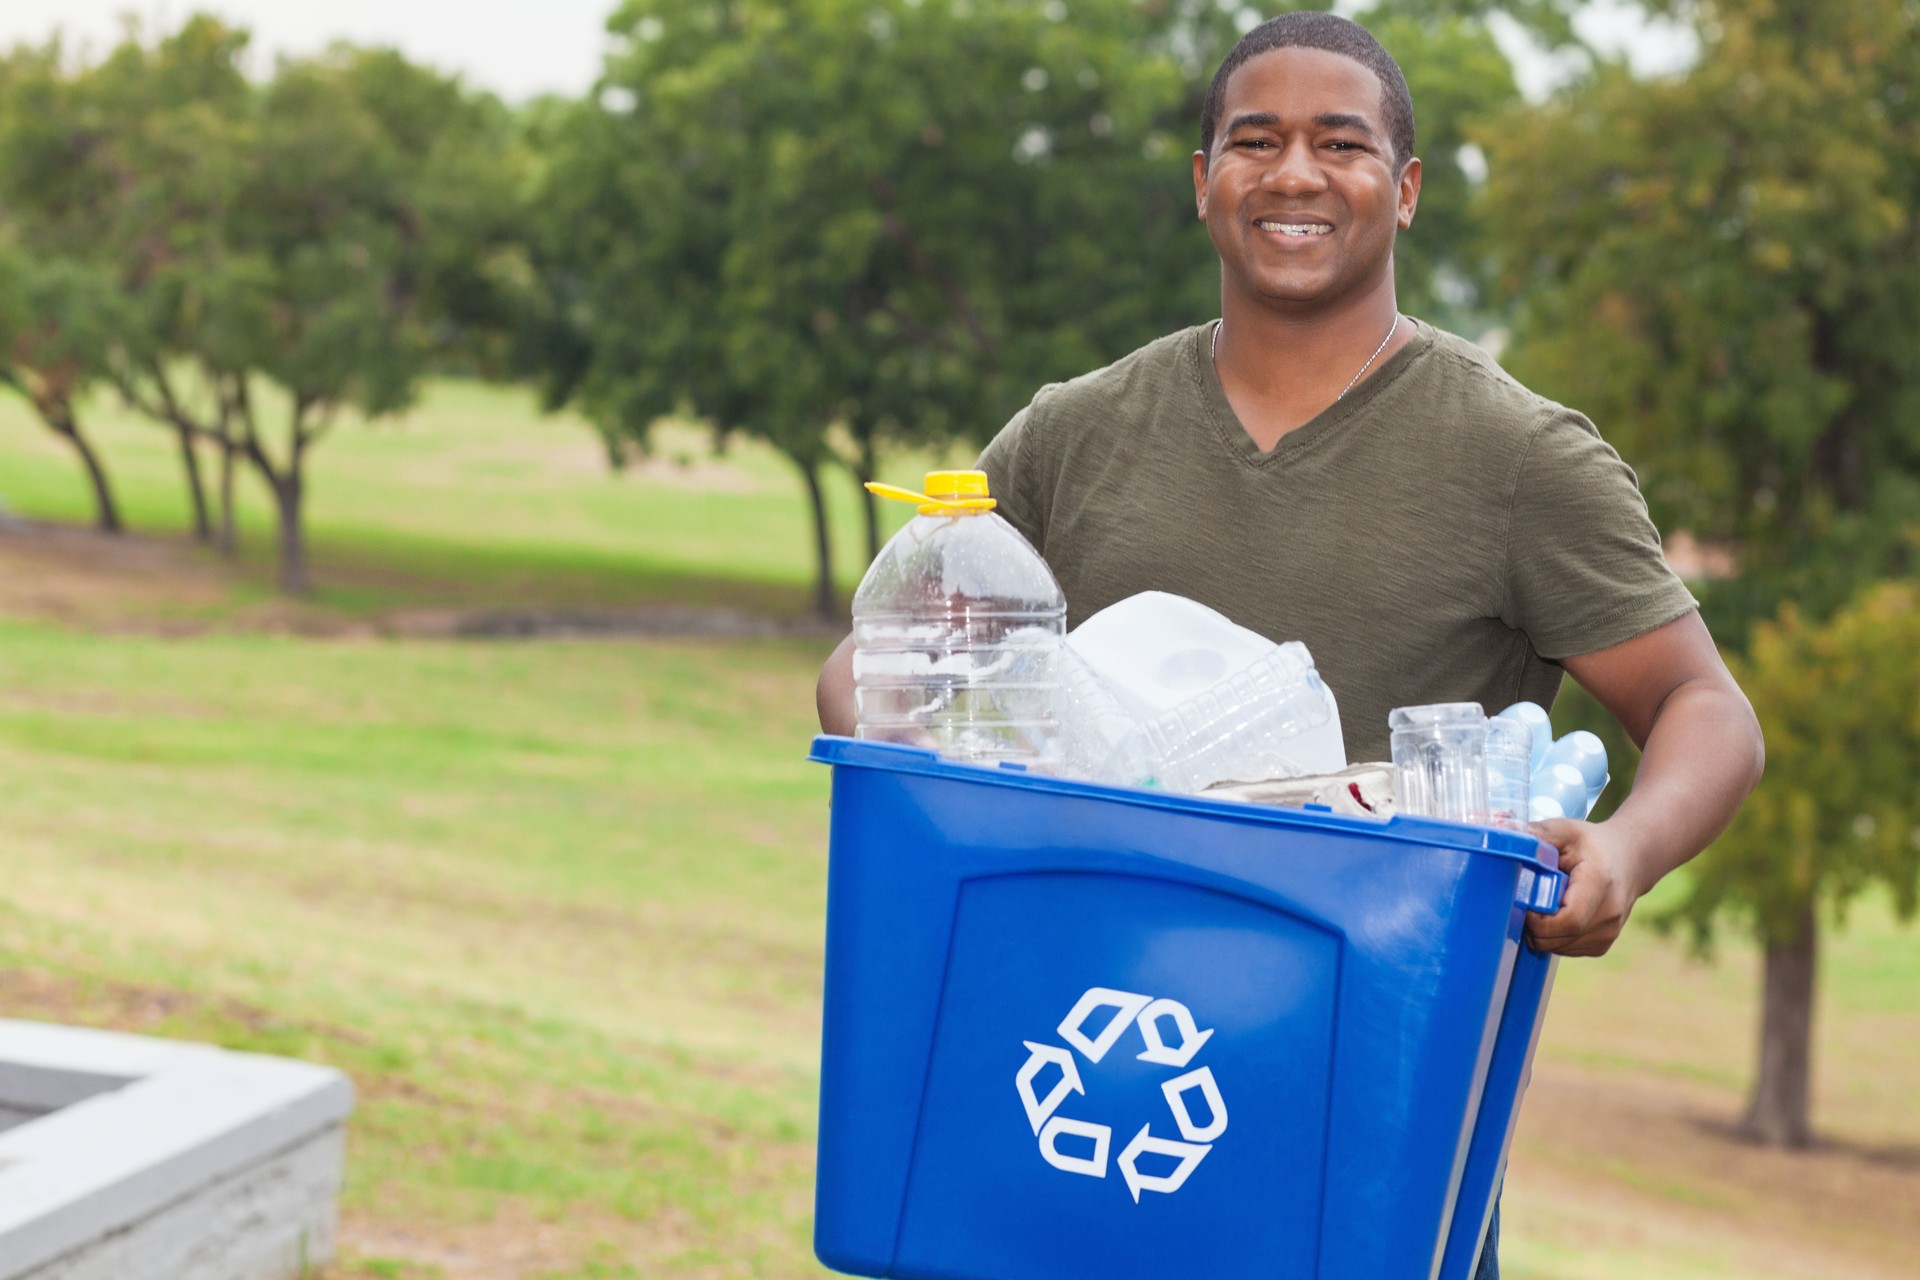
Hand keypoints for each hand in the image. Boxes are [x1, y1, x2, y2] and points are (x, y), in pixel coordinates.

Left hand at [1524, 818, 1642, 956]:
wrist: (1630, 860)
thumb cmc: (1592, 844)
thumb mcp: (1566, 831)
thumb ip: (1538, 835)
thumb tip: (1504, 836)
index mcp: (1599, 885)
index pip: (1568, 921)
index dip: (1538, 921)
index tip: (1523, 904)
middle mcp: (1609, 915)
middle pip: (1559, 939)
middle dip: (1532, 927)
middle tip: (1524, 903)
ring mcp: (1608, 933)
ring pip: (1559, 948)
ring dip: (1541, 934)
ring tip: (1541, 905)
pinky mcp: (1602, 945)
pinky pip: (1567, 950)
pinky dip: (1553, 938)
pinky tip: (1554, 915)